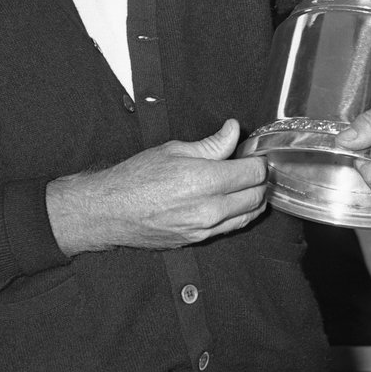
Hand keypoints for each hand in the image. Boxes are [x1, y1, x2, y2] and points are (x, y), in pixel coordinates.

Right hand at [48, 119, 266, 252]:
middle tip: (251, 168)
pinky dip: (239, 214)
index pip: (253, 173)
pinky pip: (231, 228)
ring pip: (249, 215)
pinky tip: (232, 202)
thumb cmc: (135, 178)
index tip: (252, 155)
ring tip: (247, 185)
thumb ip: (211, 144)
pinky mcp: (197, 241)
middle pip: (257, 195)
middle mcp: (209, 209)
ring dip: (254, 199)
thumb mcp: (173, 150)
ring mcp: (204, 229)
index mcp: (204, 180)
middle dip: (260, 180)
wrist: (110, 211)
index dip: (257, 161)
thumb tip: (233, 130)